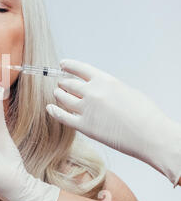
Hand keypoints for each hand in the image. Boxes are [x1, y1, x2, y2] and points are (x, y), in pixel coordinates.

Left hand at [46, 58, 180, 185]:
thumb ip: (108, 88)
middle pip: (68, 84)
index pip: (80, 68)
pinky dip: (54, 111)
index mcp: (105, 80)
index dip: (69, 66)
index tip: (62, 65)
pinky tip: (50, 108)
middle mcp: (92, 92)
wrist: (150, 136)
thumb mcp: (126, 91)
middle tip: (61, 84)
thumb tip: (97, 88)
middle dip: (63, 83)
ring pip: (62, 98)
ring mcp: (86, 109)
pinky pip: (62, 116)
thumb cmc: (144, 115)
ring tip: (57, 94)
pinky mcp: (84, 126)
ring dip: (58, 95)